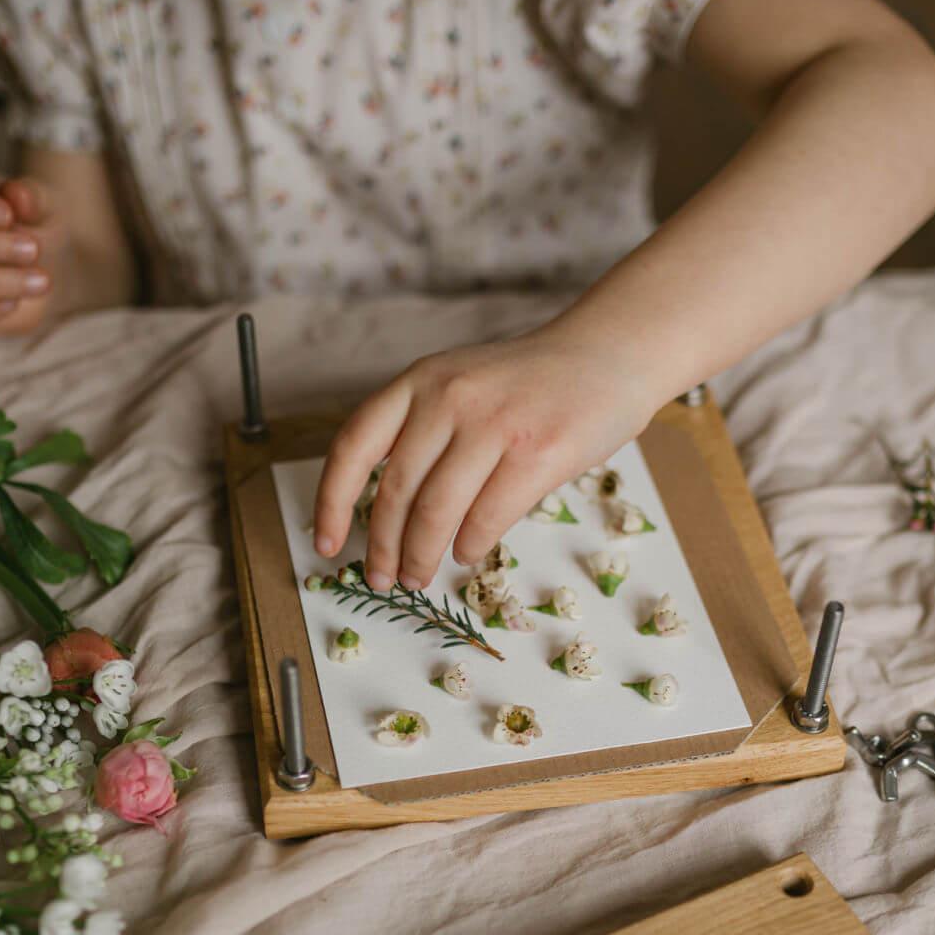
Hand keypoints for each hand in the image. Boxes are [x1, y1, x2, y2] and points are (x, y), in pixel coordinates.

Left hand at [313, 327, 662, 591]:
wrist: (607, 356)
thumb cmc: (529, 383)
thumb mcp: (459, 383)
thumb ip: (420, 428)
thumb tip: (381, 509)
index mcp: (420, 380)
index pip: (354, 446)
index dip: (332, 502)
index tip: (327, 543)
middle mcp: (451, 396)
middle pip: (395, 490)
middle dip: (383, 547)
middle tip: (383, 578)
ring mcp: (496, 424)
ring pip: (437, 512)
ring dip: (421, 556)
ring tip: (419, 576)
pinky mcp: (539, 453)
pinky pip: (488, 519)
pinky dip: (470, 547)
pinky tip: (467, 553)